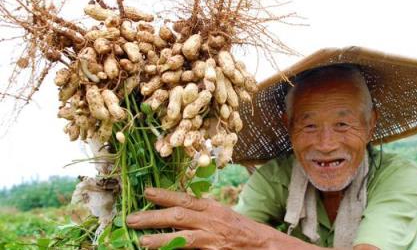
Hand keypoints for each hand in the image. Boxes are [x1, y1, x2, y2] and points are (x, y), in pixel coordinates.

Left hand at [126, 187, 292, 248]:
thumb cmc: (242, 230)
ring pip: (182, 236)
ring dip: (159, 238)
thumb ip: (202, 213)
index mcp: (212, 207)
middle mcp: (212, 220)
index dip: (164, 195)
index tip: (146, 192)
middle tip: (131, 219)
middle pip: (178, 215)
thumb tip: (178, 211)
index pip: (184, 199)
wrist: (264, 244)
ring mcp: (213, 238)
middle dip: (152, 216)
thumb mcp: (222, 215)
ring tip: (140, 240)